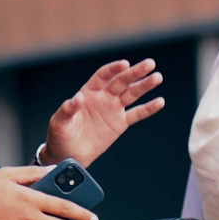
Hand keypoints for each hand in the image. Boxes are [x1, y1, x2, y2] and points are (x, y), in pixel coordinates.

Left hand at [42, 59, 163, 166]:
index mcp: (88, 93)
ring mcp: (113, 110)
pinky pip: (136, 114)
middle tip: (149, 64)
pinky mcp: (120, 124)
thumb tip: (76, 98)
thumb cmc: (60, 136)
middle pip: (121, 81)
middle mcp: (103, 98)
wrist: (68, 155)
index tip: (124, 64)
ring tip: (157, 77)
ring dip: (144, 85)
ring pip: (131, 94)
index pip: (103, 76)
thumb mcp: (58, 122)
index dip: (113, 69)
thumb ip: (67, 110)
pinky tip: (160, 101)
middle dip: (135, 72)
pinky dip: (148, 109)